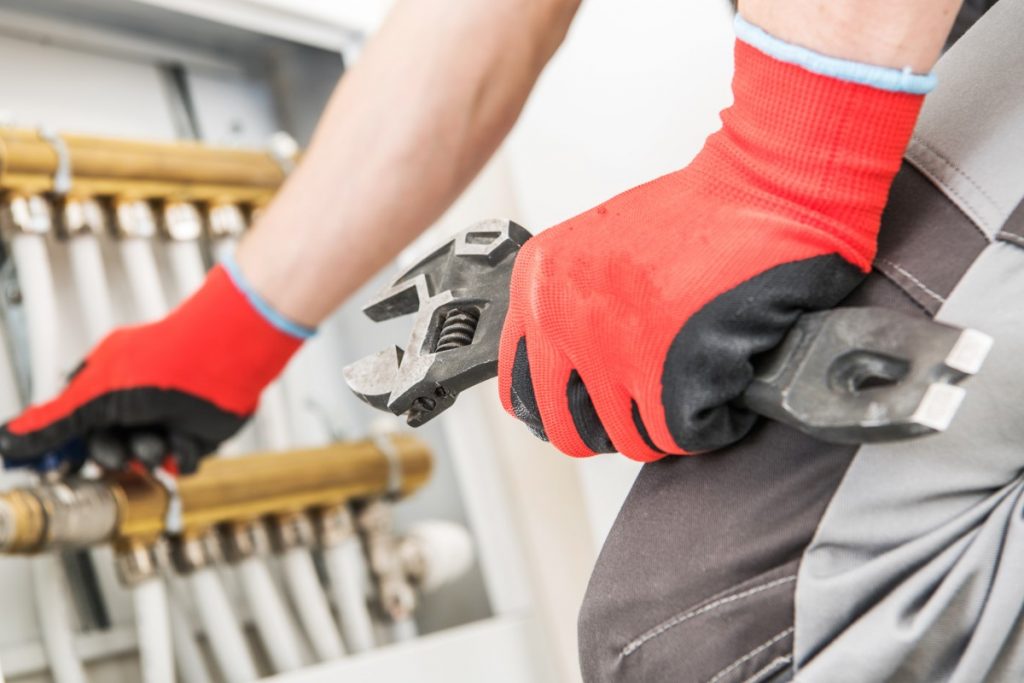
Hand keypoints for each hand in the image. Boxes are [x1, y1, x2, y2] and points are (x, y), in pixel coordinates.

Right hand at [0, 263, 308, 472]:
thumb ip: (54, 422)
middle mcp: (135, 402)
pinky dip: (185, 453)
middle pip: (110, 449)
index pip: (74, 426)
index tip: (60, 468)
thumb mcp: (96, 396)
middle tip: (121, 450)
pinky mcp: (197, 433)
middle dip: (116, 453)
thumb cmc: (163, 363)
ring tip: (160, 437)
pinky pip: (182, 462)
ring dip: (152, 453)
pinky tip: (188, 435)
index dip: (68, 449)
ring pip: (147, 459)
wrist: (225, 361)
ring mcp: (167, 418)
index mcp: (105, 385)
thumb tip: (8, 440)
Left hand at [498, 33, 924, 460]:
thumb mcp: (602, 247)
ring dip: (670, 426)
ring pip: (630, 439)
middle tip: (653, 408)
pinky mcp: (664, 367)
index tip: (592, 408)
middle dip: (616, 430)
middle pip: (569, 429)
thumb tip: (575, 373)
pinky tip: (728, 388)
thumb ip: (574, 304)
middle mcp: (559, 315)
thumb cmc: (700, 213)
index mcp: (538, 283)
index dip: (563, 409)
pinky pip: (682, 436)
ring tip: (699, 388)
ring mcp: (608, 345)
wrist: (763, 185)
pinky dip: (714, 426)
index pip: (519, 387)